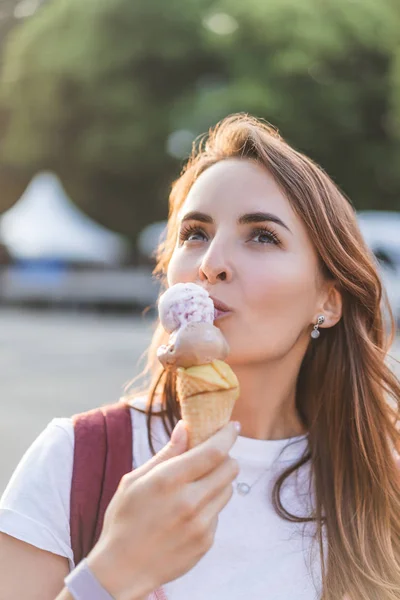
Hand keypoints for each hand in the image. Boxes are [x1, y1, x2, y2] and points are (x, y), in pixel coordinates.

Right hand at [87, 420, 239, 599]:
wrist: (121, 570)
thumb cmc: (124, 519)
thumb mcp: (135, 480)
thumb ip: (166, 453)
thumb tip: (185, 427)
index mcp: (169, 480)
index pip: (214, 451)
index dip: (227, 435)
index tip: (232, 426)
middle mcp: (189, 501)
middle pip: (229, 468)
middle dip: (225, 457)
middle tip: (212, 456)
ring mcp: (200, 524)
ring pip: (228, 489)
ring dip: (218, 481)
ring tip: (195, 486)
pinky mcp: (206, 542)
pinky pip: (218, 513)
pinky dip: (209, 506)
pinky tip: (188, 512)